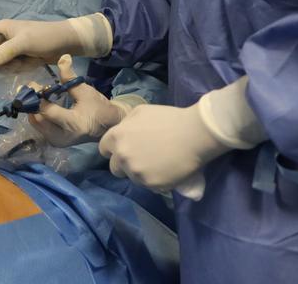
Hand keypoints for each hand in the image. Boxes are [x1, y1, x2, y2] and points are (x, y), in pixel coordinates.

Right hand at [0, 13, 111, 67]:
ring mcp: (12, 50)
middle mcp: (4, 38)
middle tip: (11, 63)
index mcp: (1, 28)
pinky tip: (30, 64)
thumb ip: (6, 51)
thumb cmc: (44, 37)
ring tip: (25, 62)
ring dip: (12, 66)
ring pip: (1, 64)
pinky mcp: (20, 58)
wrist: (65, 44)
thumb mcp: (24, 42)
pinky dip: (20, 68)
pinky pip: (12, 67)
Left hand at [29, 55, 129, 146]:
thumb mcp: (85, 91)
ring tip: (37, 95)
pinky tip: (41, 104)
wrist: (107, 126)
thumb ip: (70, 77)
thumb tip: (63, 58)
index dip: (38, 97)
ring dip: (33, 108)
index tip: (34, 84)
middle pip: (37, 119)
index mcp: (72, 123)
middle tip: (33, 89)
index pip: (47, 111)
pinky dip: (37, 115)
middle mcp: (63, 136)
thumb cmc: (97, 107)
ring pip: (36, 123)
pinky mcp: (55, 142)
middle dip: (32, 103)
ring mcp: (58, 141)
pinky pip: (40, 127)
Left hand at [97, 103, 228, 191]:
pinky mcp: (151, 184)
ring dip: (140, 173)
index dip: (114, 150)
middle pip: (115, 167)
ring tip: (156, 164)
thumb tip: (122, 132)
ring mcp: (136, 172)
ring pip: (132, 177)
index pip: (104, 149)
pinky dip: (154, 180)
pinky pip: (148, 185)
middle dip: (124, 164)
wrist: (193, 134)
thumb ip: (126, 124)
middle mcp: (122, 156)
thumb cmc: (168, 119)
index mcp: (117, 137)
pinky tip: (165, 171)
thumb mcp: (140, 112)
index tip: (125, 150)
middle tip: (141, 159)